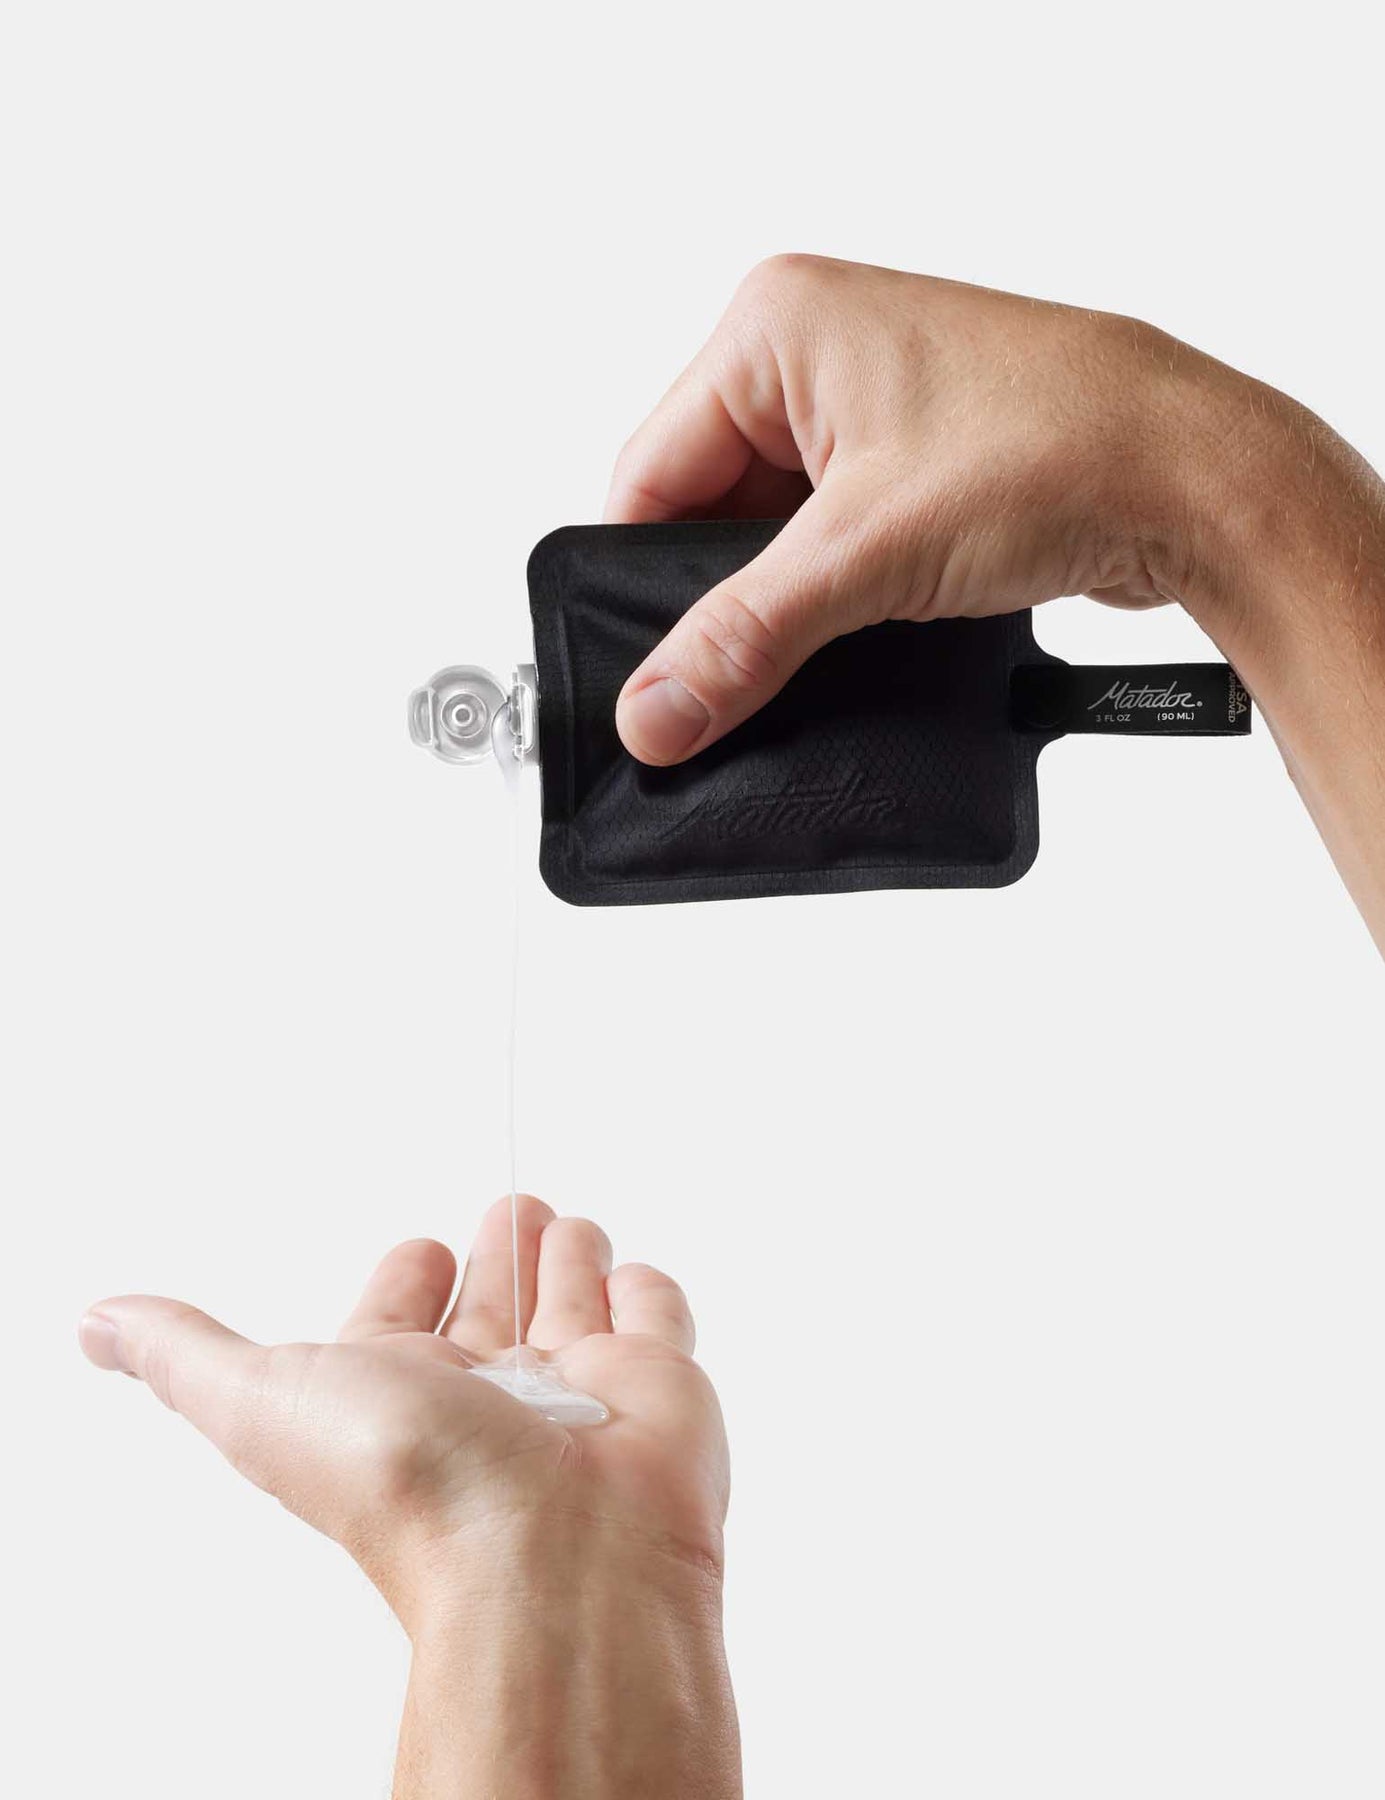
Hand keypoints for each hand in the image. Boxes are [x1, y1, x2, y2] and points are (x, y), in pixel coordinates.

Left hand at [79, 1197, 740, 1798]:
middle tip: (509, 1208)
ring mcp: (580, 1390)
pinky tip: (628, 1272)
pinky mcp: (660, 1383)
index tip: (416, 1250)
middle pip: (491, 1308)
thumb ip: (185, 1353)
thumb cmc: (411, 1485)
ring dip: (566, 1257)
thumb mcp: (260, 1400)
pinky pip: (655, 1318)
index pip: (399, 1321)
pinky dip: (645, 1290)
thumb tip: (97, 1323)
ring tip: (561, 1222)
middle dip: (498, 1253)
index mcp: (398, 1394)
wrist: (555, 1555)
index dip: (405, 1280)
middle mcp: (487, 1396)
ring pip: (572, 1303)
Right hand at [607, 255, 1384, 947]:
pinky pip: (832, 536)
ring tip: (819, 640)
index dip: (641, 581)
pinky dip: (833, 592)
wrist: (1202, 483)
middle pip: (706, 505)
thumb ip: (741, 638)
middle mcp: (814, 348)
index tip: (646, 677)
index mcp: (774, 324)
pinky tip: (854, 631)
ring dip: (786, 599)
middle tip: (733, 673)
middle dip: (723, 594)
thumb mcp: (866, 555)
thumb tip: (654, 712)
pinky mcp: (913, 455)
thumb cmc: (1062, 449)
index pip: (649, 471)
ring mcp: (869, 401)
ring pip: (771, 530)